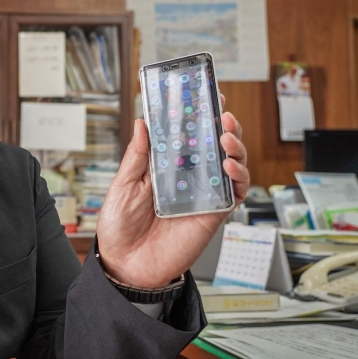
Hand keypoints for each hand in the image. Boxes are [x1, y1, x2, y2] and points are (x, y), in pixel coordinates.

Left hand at [95, 95, 249, 287]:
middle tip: (221, 112)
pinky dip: (238, 178)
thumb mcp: (123, 185)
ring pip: (230, 165)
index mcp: (165, 166)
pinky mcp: (212, 214)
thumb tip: (143, 122)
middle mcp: (187, 177)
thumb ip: (138, 155)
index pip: (185, 135)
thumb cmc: (120, 226)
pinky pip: (233, 193)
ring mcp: (202, 194)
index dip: (197, 115)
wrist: (126, 265)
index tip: (203, 93)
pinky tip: (230, 167)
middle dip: (222, 126)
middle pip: (213, 145)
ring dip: (234, 148)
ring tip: (226, 136)